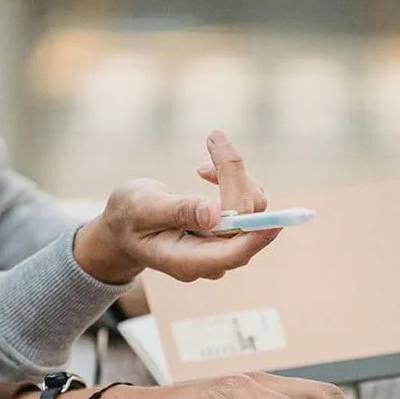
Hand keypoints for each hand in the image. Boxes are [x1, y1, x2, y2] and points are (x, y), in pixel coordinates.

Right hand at [73, 130, 274, 283]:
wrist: (124, 227)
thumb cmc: (128, 218)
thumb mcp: (142, 209)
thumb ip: (176, 211)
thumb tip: (214, 214)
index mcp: (187, 261)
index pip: (233, 253)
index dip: (256, 235)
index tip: (275, 219)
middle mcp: (211, 259)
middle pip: (245, 223)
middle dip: (235, 177)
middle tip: (214, 137)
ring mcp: (222, 247)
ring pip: (251, 210)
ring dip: (233, 174)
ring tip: (207, 150)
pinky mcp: (228, 232)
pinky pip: (247, 205)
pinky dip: (232, 179)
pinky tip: (207, 171)